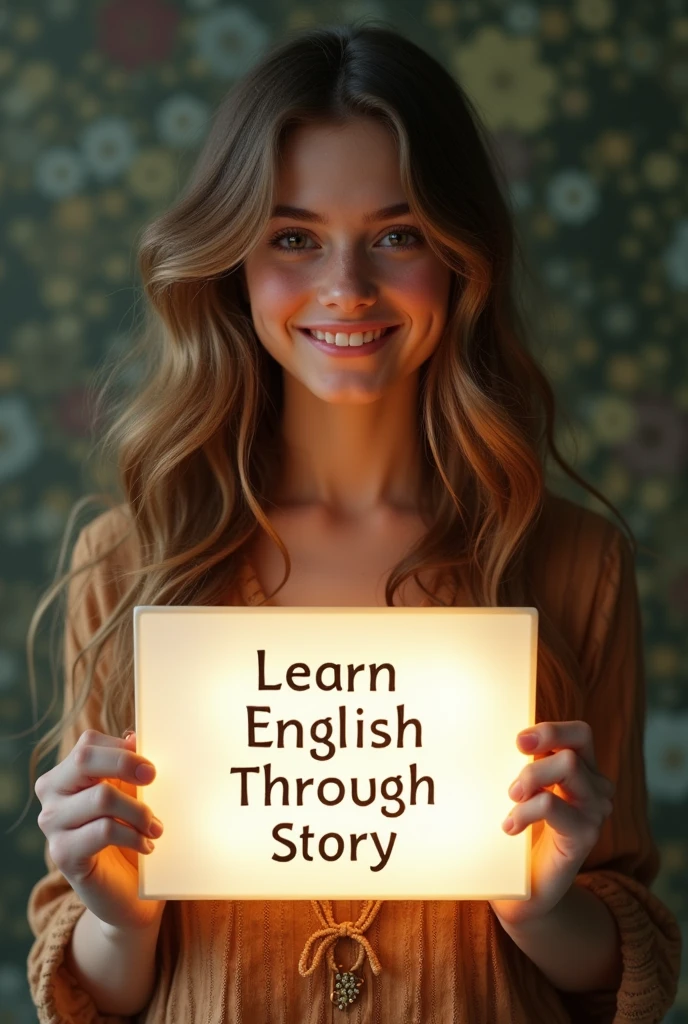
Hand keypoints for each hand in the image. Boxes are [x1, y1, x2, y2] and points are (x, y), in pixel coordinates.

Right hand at [35, 729, 165, 932]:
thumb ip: (130, 768)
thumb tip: (134, 736)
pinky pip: (104, 830)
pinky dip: (133, 835)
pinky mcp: (62, 854)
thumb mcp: (132, 796)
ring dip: (138, 810)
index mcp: (67, 774)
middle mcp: (52, 795)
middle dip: (126, 765)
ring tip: (156, 827)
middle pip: (85, 760)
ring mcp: (52, 824)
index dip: (123, 749)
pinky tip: (146, 845)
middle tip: (154, 779)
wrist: (127, 892)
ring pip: (101, 797)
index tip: (151, 766)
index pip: (88, 743)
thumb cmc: (130, 835)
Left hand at [489, 721, 614, 928]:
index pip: (580, 734)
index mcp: (582, 771)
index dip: (551, 730)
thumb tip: (480, 738)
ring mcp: (594, 811)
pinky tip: (510, 826)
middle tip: (511, 776)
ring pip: (568, 766)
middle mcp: (595, 787)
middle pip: (575, 746)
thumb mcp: (518, 794)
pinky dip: (526, 810)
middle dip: (539, 751)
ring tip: (511, 800)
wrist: (525, 893)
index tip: (518, 741)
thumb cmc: (518, 837)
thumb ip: (516, 767)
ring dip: (531, 778)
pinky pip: (553, 804)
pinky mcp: (585, 835)